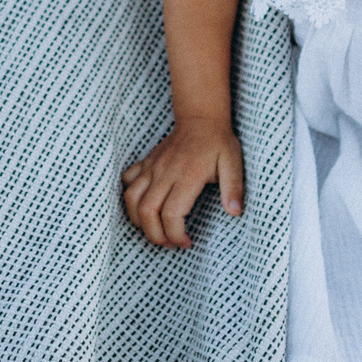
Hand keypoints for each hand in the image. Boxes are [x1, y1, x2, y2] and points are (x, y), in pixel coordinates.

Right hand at [121, 119, 243, 248]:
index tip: (187, 242)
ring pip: (132, 199)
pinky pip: (127, 182)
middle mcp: (165, 172)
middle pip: (147, 212)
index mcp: (187, 175)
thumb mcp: (234, 163)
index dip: (176, 234)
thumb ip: (233, 188)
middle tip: (170, 244)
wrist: (201, 118)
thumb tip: (235, 212)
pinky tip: (143, 207)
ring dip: (139, 222)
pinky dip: (130, 199)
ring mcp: (152, 167)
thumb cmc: (219, 142)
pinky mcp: (146, 163)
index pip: (171, 214)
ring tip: (156, 231)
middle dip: (155, 235)